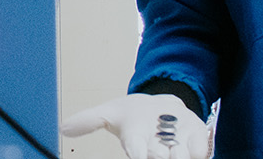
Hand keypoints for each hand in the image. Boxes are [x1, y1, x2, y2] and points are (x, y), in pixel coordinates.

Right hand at [60, 93, 208, 158]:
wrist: (162, 108)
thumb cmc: (134, 115)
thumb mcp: (110, 112)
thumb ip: (89, 120)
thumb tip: (63, 128)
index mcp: (135, 144)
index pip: (134, 153)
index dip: (137, 156)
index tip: (137, 155)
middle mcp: (156, 151)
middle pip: (157, 157)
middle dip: (159, 154)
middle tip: (161, 147)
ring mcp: (177, 149)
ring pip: (179, 158)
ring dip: (179, 153)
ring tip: (175, 145)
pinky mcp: (195, 144)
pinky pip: (200, 152)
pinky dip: (198, 148)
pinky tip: (190, 139)